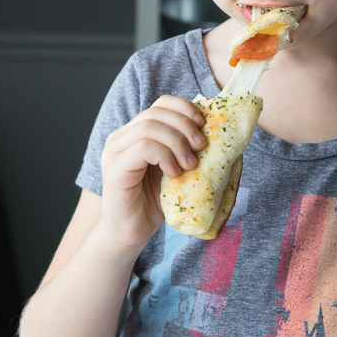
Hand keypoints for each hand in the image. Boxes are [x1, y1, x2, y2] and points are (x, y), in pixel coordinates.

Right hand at [99, 96, 205, 251]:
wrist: (130, 233)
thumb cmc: (154, 202)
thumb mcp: (177, 169)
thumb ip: (188, 150)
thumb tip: (222, 135)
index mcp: (136, 132)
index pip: (162, 103)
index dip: (185, 108)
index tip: (203, 124)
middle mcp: (121, 137)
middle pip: (157, 112)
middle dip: (185, 126)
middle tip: (201, 147)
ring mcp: (115, 151)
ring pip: (150, 126)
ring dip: (177, 142)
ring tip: (189, 164)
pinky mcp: (114, 168)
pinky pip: (143, 148)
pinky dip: (165, 156)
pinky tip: (174, 172)